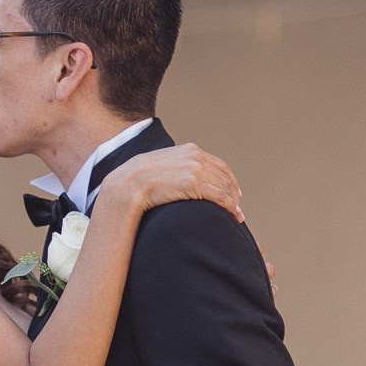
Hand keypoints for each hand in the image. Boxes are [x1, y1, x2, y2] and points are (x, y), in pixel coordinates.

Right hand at [99, 143, 242, 221]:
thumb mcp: (162, 166)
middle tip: (238, 208)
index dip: (229, 180)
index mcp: (189, 150)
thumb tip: (181, 178)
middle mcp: (195, 156)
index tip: (235, 192)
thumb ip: (176, 167)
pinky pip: (219, 196)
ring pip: (224, 187)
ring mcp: (194, 168)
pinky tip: (232, 215)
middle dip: (233, 193)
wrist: (127, 185)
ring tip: (237, 216)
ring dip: (233, 203)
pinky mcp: (193, 183)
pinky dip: (230, 206)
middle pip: (224, 177)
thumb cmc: (139, 180)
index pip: (219, 165)